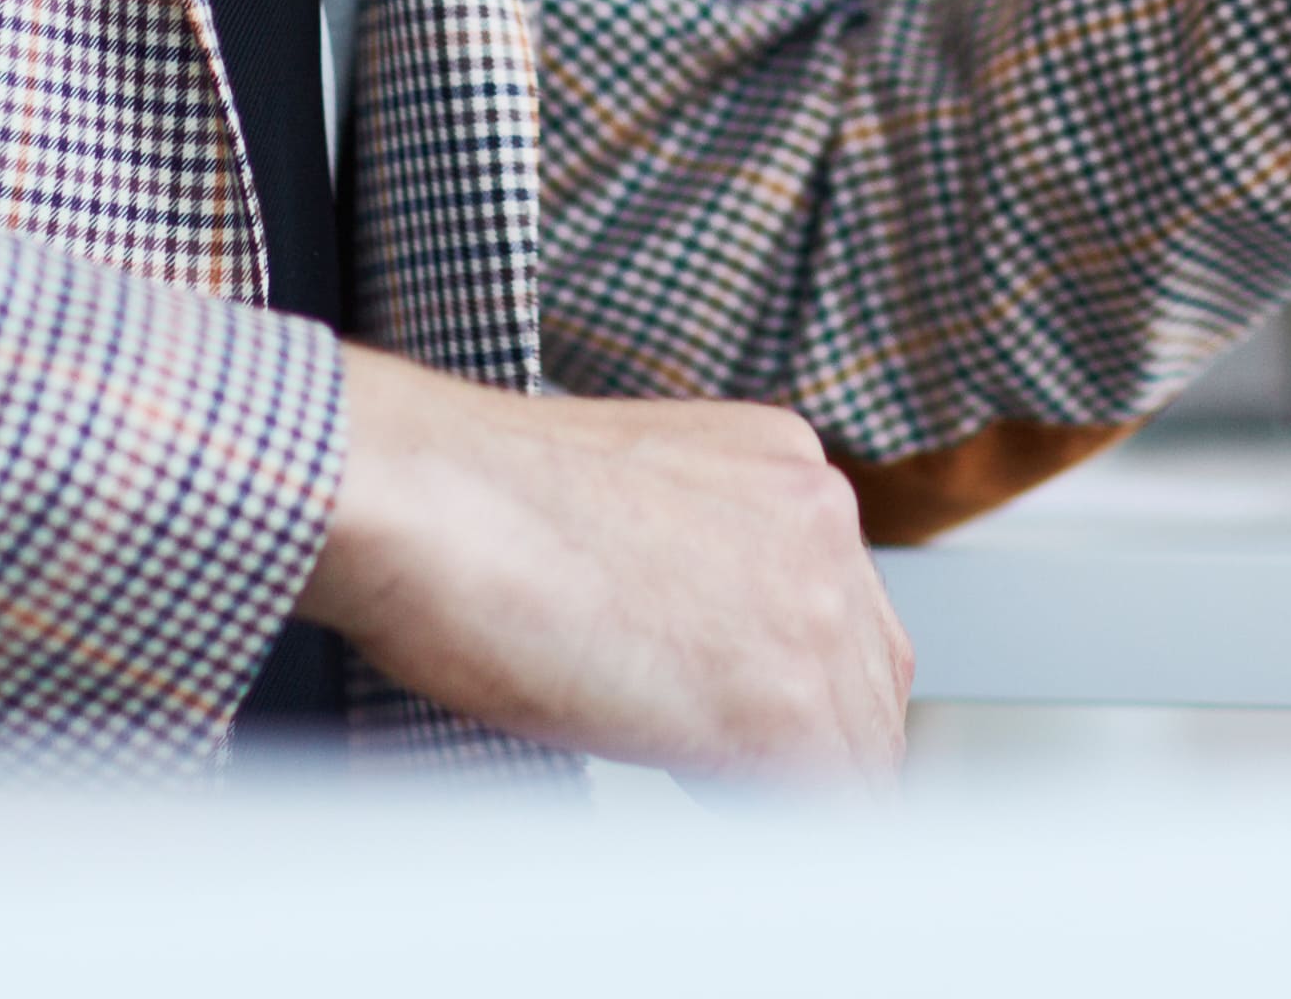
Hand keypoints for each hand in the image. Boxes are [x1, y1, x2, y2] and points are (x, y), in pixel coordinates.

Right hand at [293, 347, 910, 777]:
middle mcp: (822, 516)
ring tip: (693, 787)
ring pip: (863, 750)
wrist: (421, 496)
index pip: (842, 613)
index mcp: (782, 465)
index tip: (734, 727)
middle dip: (808, 741)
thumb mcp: (622, 505)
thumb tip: (698, 649)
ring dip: (787, 785)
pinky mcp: (788, 700)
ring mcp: (817, 605)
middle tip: (720, 776)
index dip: (793, 688)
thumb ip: (693, 561)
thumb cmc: (466, 506)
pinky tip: (696, 804)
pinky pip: (834, 806)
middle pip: (870, 681)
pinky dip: (775, 826)